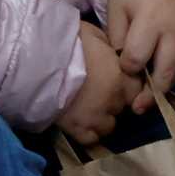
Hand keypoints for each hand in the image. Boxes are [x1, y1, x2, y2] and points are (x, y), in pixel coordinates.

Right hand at [57, 22, 144, 146]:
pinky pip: (91, 140)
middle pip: (122, 108)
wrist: (39, 58)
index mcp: (121, 76)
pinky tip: (80, 123)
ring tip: (88, 110)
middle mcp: (114, 100)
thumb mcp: (96, 35)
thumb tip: (113, 56)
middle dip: (112, 102)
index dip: (126, 87)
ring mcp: (96, 117)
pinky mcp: (77, 128)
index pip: (136, 90)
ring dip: (101, 119)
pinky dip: (87, 133)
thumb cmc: (67, 41)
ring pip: (108, 126)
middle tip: (97, 93)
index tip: (116, 83)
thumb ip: (110, 51)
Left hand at [105, 0, 174, 114]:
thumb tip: (120, 68)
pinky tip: (160, 84)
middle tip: (136, 108)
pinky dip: (173, 78)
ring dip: (163, 90)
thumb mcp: (118, 7)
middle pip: (165, 72)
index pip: (137, 57)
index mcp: (151, 19)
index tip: (122, 65)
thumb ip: (116, 37)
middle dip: (150, 94)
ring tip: (147, 102)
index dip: (127, 67)